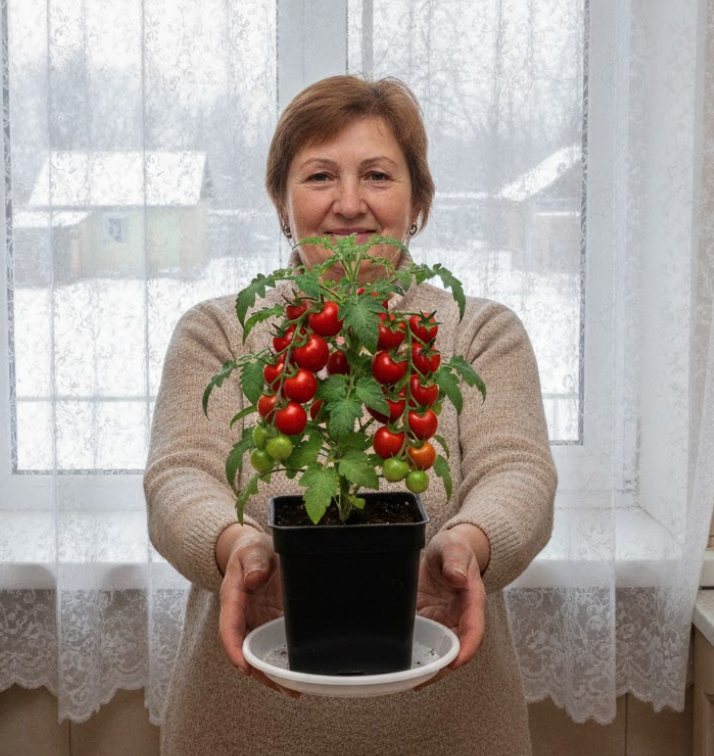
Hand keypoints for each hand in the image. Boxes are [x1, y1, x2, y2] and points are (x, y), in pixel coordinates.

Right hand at [218, 527, 296, 695]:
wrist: (254, 550)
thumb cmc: (251, 550)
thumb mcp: (252, 549)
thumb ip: (254, 562)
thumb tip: (255, 579)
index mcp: (232, 599)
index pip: (229, 629)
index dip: (235, 650)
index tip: (245, 668)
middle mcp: (241, 616)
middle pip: (245, 649)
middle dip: (260, 672)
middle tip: (281, 687)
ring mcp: (254, 621)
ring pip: (259, 652)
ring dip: (273, 672)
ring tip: (294, 689)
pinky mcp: (267, 622)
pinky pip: (272, 644)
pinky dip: (282, 658)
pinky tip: (298, 673)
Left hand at [415, 527, 485, 687]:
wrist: (444, 552)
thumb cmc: (453, 549)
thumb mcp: (454, 547)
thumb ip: (455, 559)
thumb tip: (458, 577)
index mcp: (472, 600)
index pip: (473, 628)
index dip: (467, 647)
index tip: (457, 662)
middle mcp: (459, 617)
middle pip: (454, 648)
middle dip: (440, 666)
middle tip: (421, 679)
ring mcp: (443, 622)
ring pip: (437, 651)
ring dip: (425, 667)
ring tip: (406, 680)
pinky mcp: (427, 623)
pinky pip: (422, 642)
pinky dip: (412, 655)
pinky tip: (398, 667)